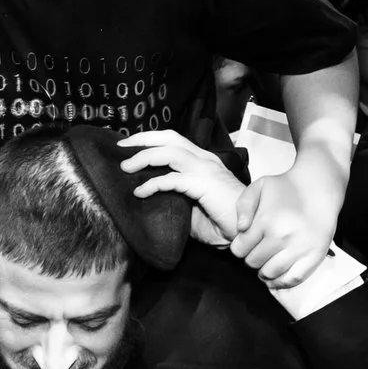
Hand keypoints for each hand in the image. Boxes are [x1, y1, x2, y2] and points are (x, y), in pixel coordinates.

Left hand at [119, 130, 246, 244]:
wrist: (246, 231)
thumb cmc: (221, 222)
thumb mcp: (191, 206)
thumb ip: (174, 196)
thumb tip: (149, 196)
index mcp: (203, 160)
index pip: (173, 141)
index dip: (150, 140)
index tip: (128, 146)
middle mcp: (204, 159)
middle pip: (169, 137)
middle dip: (142, 139)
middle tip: (121, 145)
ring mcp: (205, 169)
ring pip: (169, 152)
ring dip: (143, 157)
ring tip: (125, 167)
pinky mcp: (204, 184)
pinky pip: (172, 179)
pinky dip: (152, 184)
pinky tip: (140, 192)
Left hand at [230, 166, 338, 287]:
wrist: (318, 188)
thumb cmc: (286, 188)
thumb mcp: (259, 186)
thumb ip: (243, 205)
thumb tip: (240, 228)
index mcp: (266, 221)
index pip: (240, 250)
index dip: (239, 248)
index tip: (245, 244)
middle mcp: (282, 236)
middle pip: (253, 263)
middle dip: (251, 259)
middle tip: (258, 251)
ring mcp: (300, 248)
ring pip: (271, 273)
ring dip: (264, 272)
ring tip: (266, 263)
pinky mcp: (315, 255)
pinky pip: (294, 279)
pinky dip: (282, 283)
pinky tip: (276, 278)